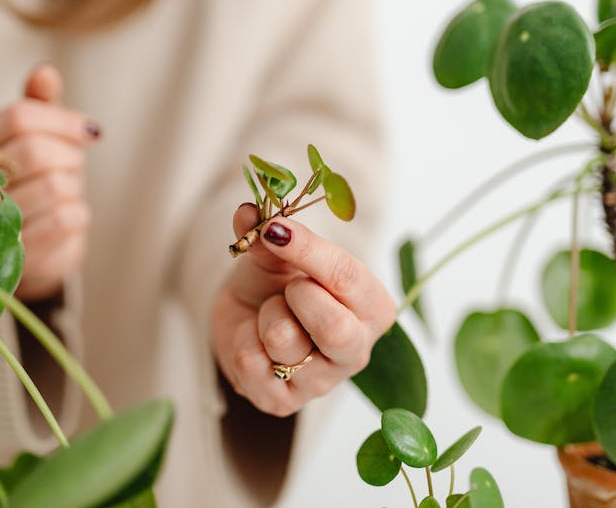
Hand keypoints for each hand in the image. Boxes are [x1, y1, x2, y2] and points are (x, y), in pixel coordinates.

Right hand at [0, 64, 99, 299]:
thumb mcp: (37, 138)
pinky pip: (65, 219)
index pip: (19, 117)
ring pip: (54, 186)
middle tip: (73, 165)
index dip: (63, 120)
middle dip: (69, 156)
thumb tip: (45, 72)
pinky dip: (78, 214)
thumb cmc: (34, 181)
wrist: (33, 247)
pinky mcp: (15, 253)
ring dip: (74, 186)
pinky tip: (66, 217)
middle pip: (35, 152)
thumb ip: (40, 105)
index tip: (89, 131)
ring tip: (64, 191)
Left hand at [211, 204, 395, 416]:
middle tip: (287, 286)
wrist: (245, 318)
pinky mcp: (284, 403)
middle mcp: (357, 350)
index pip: (349, 278)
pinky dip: (243, 340)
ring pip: (285, 341)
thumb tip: (248, 212)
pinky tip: (255, 340)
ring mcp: (321, 382)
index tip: (274, 229)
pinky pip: (253, 364)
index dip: (308, 250)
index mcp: (373, 307)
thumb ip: (268, 234)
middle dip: (298, 297)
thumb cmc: (276, 282)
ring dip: (265, 316)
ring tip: (270, 314)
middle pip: (335, 329)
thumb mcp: (276, 252)